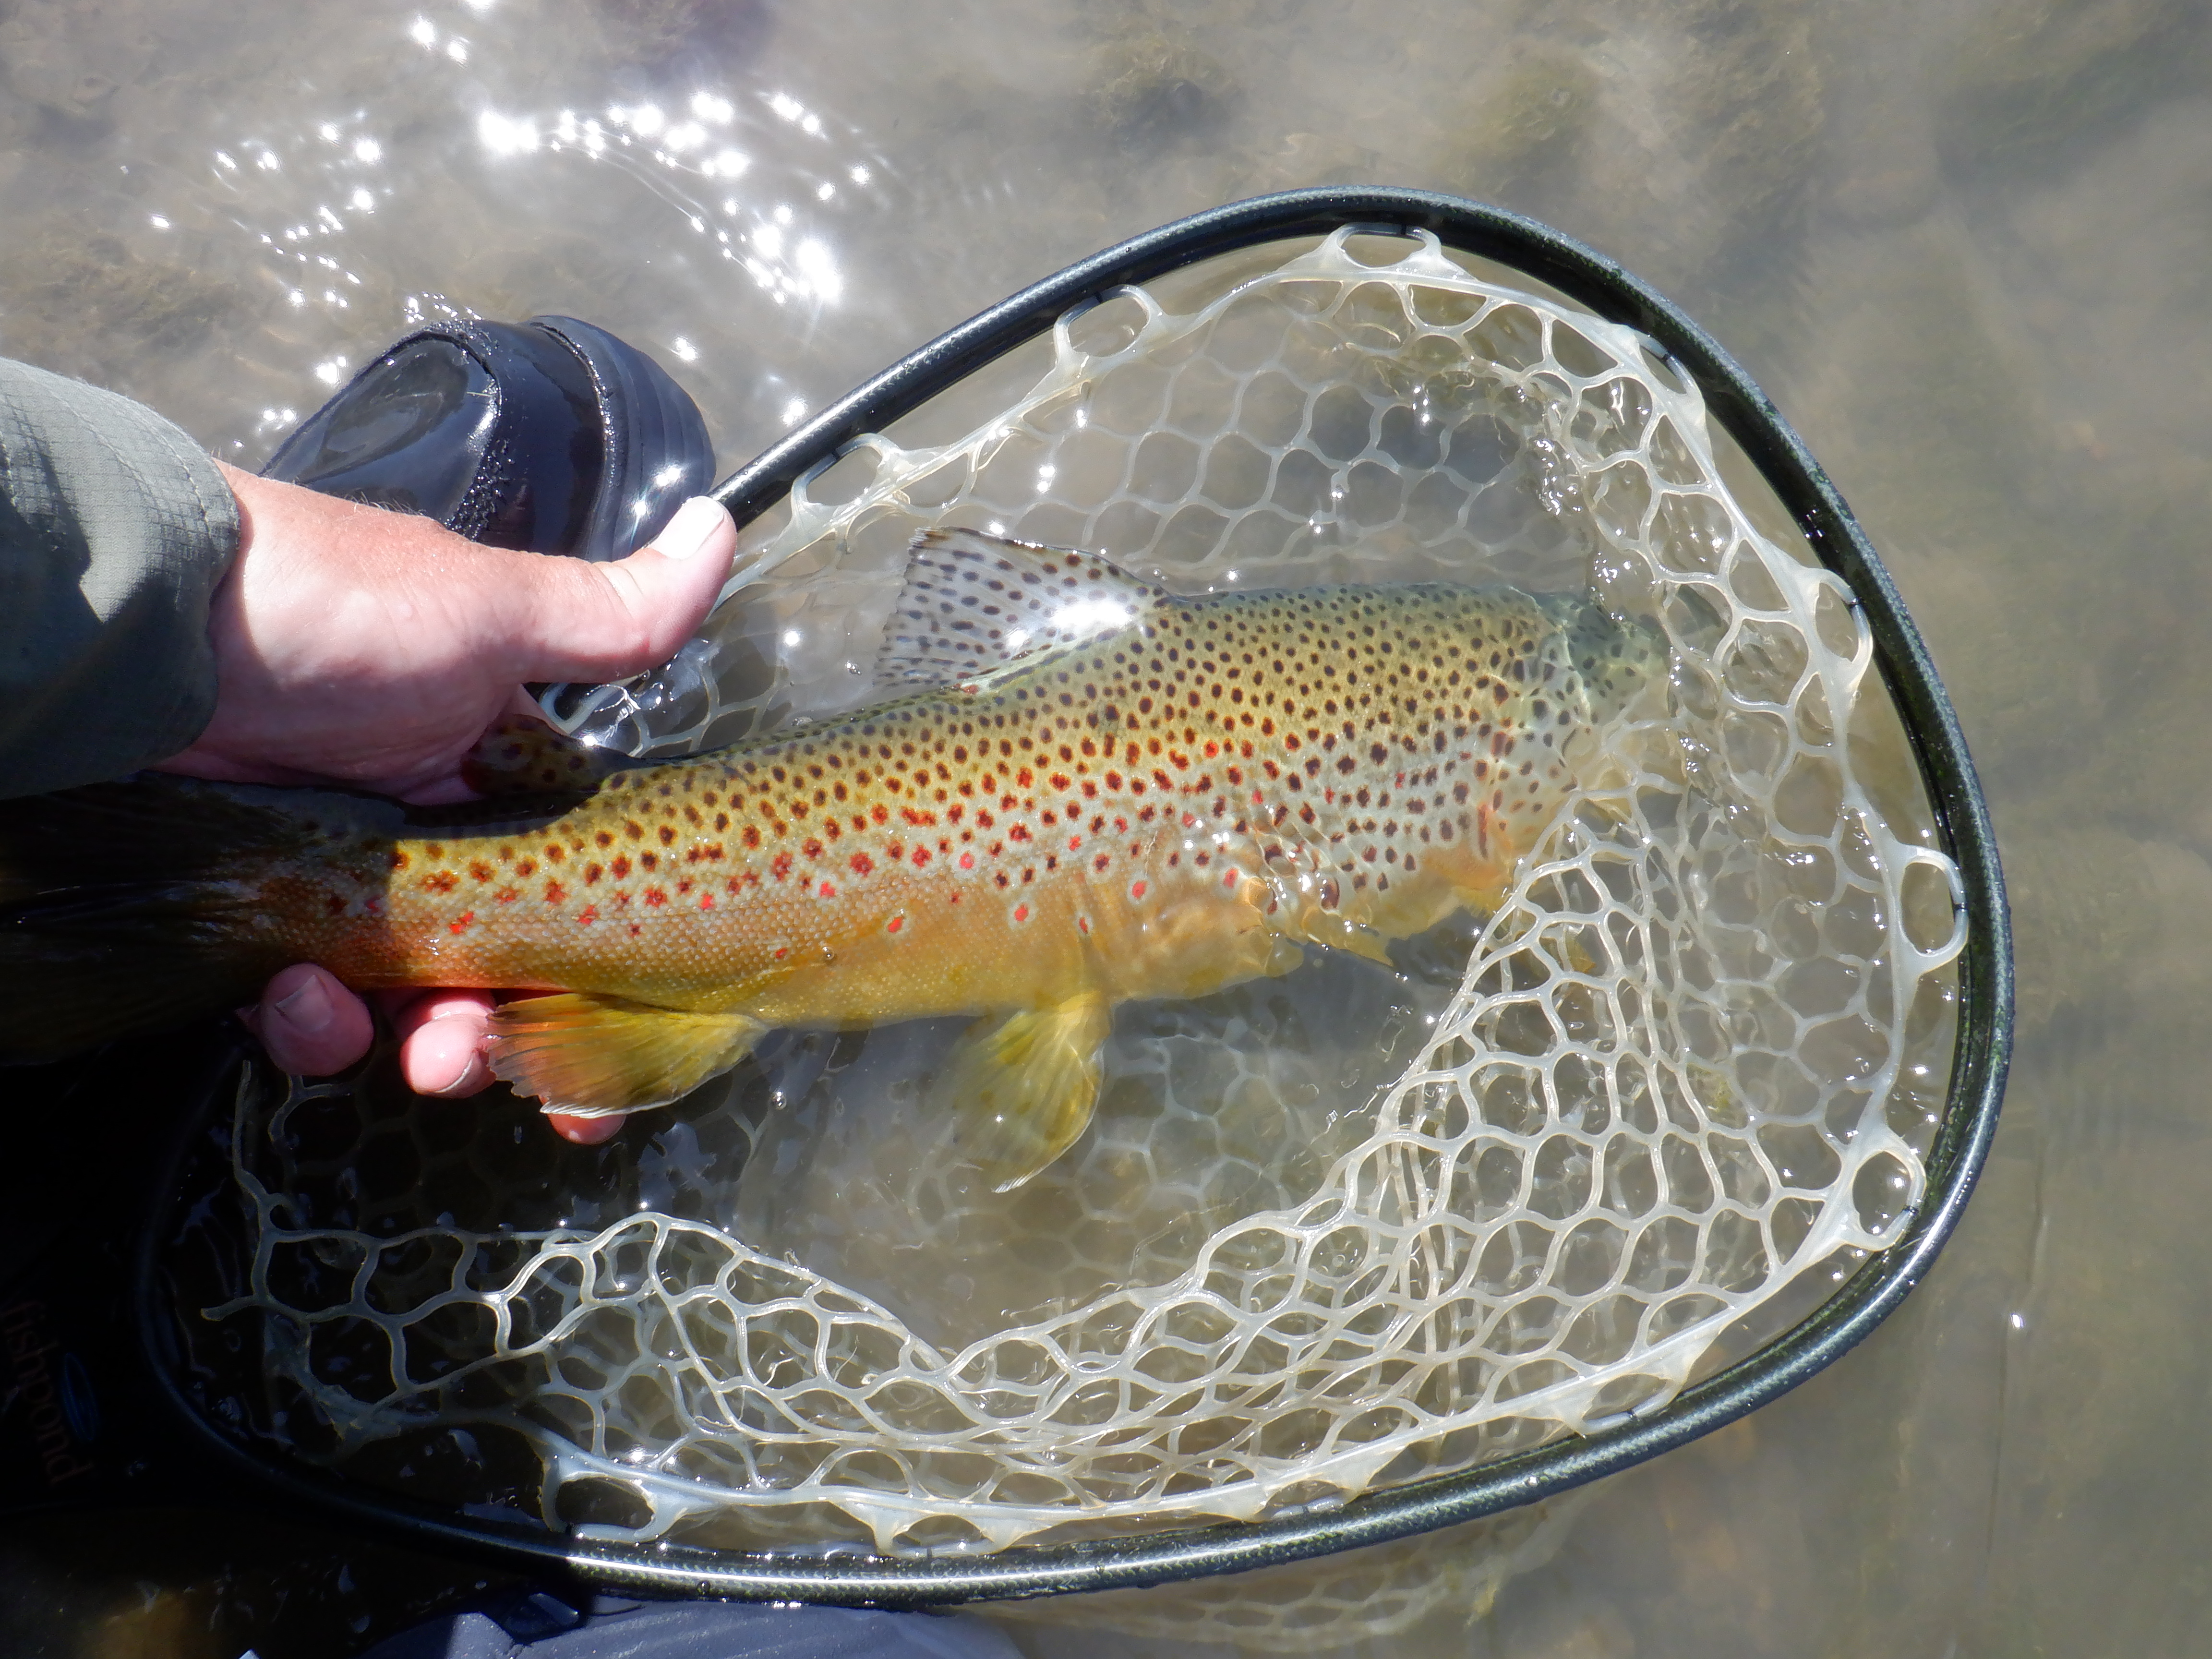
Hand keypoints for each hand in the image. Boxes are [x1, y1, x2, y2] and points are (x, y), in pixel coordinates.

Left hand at [175, 466, 735, 1141]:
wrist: (148, 625)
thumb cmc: (328, 608)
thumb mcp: (486, 613)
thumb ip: (612, 613)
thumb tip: (721, 527)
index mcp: (498, 771)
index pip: (575, 883)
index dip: (598, 960)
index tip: (610, 1028)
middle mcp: (429, 831)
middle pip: (496, 962)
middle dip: (503, 1028)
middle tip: (486, 1057)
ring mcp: (341, 876)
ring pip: (405, 998)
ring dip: (417, 1040)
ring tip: (407, 1044)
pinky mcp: (259, 912)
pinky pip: (302, 1001)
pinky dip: (309, 1020)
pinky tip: (299, 998)